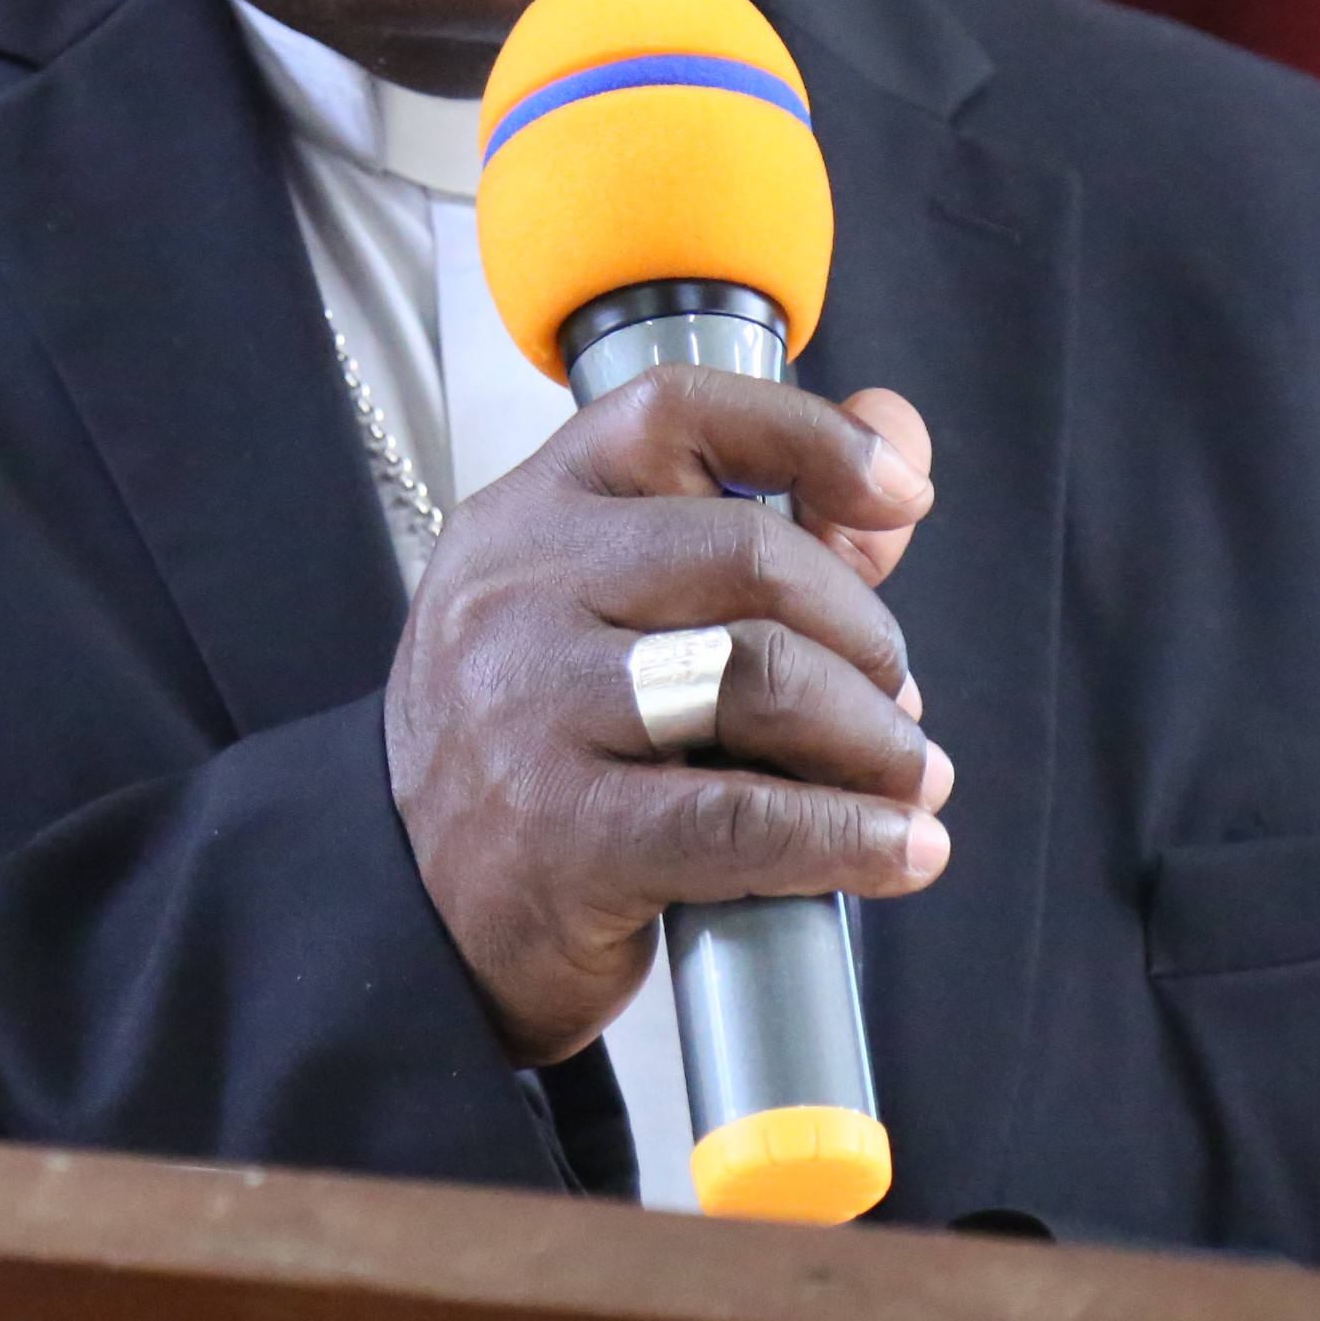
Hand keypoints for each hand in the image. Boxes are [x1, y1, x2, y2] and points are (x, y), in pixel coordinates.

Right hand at [382, 368, 950, 1066]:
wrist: (412, 906)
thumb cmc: (535, 744)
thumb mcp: (610, 609)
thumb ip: (759, 521)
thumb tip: (896, 445)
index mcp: (531, 514)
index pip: (677, 414)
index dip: (808, 436)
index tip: (896, 493)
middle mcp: (518, 592)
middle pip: (748, 554)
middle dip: (862, 629)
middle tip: (894, 694)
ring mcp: (531, 710)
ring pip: (758, 676)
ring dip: (872, 734)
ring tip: (907, 775)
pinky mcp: (563, 833)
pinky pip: (741, 818)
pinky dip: (848, 834)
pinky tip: (900, 847)